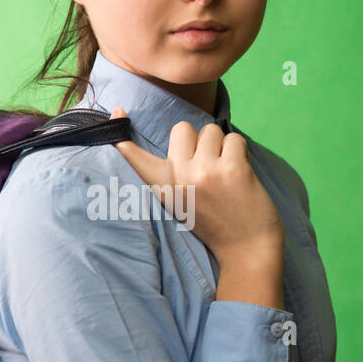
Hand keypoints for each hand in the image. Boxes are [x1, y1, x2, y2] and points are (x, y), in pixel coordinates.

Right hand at [109, 106, 284, 261]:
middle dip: (198, 141)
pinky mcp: (232, 169)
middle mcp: (178, 176)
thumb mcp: (178, 200)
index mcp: (161, 186)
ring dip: (222, 147)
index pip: (132, 155)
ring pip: (211, 130)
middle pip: (182, 128)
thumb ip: (166, 172)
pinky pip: (234, 138)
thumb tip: (153, 139)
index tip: (117, 111)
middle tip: (207, 168)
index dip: (119, 131)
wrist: (245, 249)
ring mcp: (205, 172)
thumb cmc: (212, 221)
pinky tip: (241, 175)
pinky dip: (241, 152)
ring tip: (226, 174)